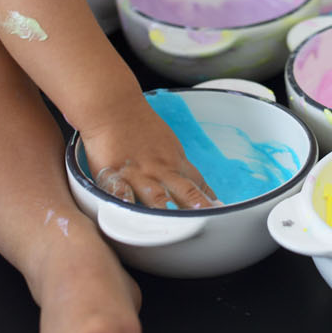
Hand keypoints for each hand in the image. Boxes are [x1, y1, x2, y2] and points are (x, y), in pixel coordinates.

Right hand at [77, 99, 217, 209]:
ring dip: (169, 209)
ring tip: (179, 225)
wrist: (113, 107)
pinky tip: (130, 213)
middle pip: (184, 191)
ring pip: (156, 196)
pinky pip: (119, 191)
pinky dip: (125, 202)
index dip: (208, 200)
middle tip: (211, 220)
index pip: (197, 184)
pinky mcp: (112, 173)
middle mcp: (160, 170)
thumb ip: (177, 166)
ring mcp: (137, 173)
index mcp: (174, 162)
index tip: (219, 214)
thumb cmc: (139, 125)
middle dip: (197, 207)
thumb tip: (193, 184)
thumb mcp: (167, 144)